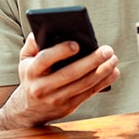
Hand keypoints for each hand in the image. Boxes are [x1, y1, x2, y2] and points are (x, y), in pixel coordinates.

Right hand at [0, 33, 119, 127]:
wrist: (28, 110)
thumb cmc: (31, 76)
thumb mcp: (25, 59)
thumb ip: (33, 43)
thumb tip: (44, 28)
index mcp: (31, 71)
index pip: (45, 59)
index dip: (61, 51)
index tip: (77, 44)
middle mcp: (42, 87)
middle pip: (70, 73)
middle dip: (92, 61)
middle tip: (107, 50)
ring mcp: (56, 99)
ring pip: (83, 84)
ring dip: (102, 72)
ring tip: (113, 59)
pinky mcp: (68, 107)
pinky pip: (88, 93)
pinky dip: (103, 83)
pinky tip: (113, 72)